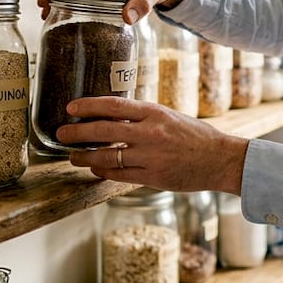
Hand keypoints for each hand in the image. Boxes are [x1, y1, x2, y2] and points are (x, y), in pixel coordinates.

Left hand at [59, 97, 247, 193]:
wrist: (220, 159)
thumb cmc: (195, 135)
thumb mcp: (169, 116)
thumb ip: (143, 116)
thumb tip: (111, 116)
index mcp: (154, 112)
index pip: (114, 105)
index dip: (88, 105)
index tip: (71, 107)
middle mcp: (150, 133)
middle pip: (103, 131)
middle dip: (77, 132)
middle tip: (61, 133)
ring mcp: (151, 157)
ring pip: (107, 157)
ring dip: (85, 157)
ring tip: (72, 157)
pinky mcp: (153, 177)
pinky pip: (120, 175)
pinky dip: (104, 172)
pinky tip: (95, 169)